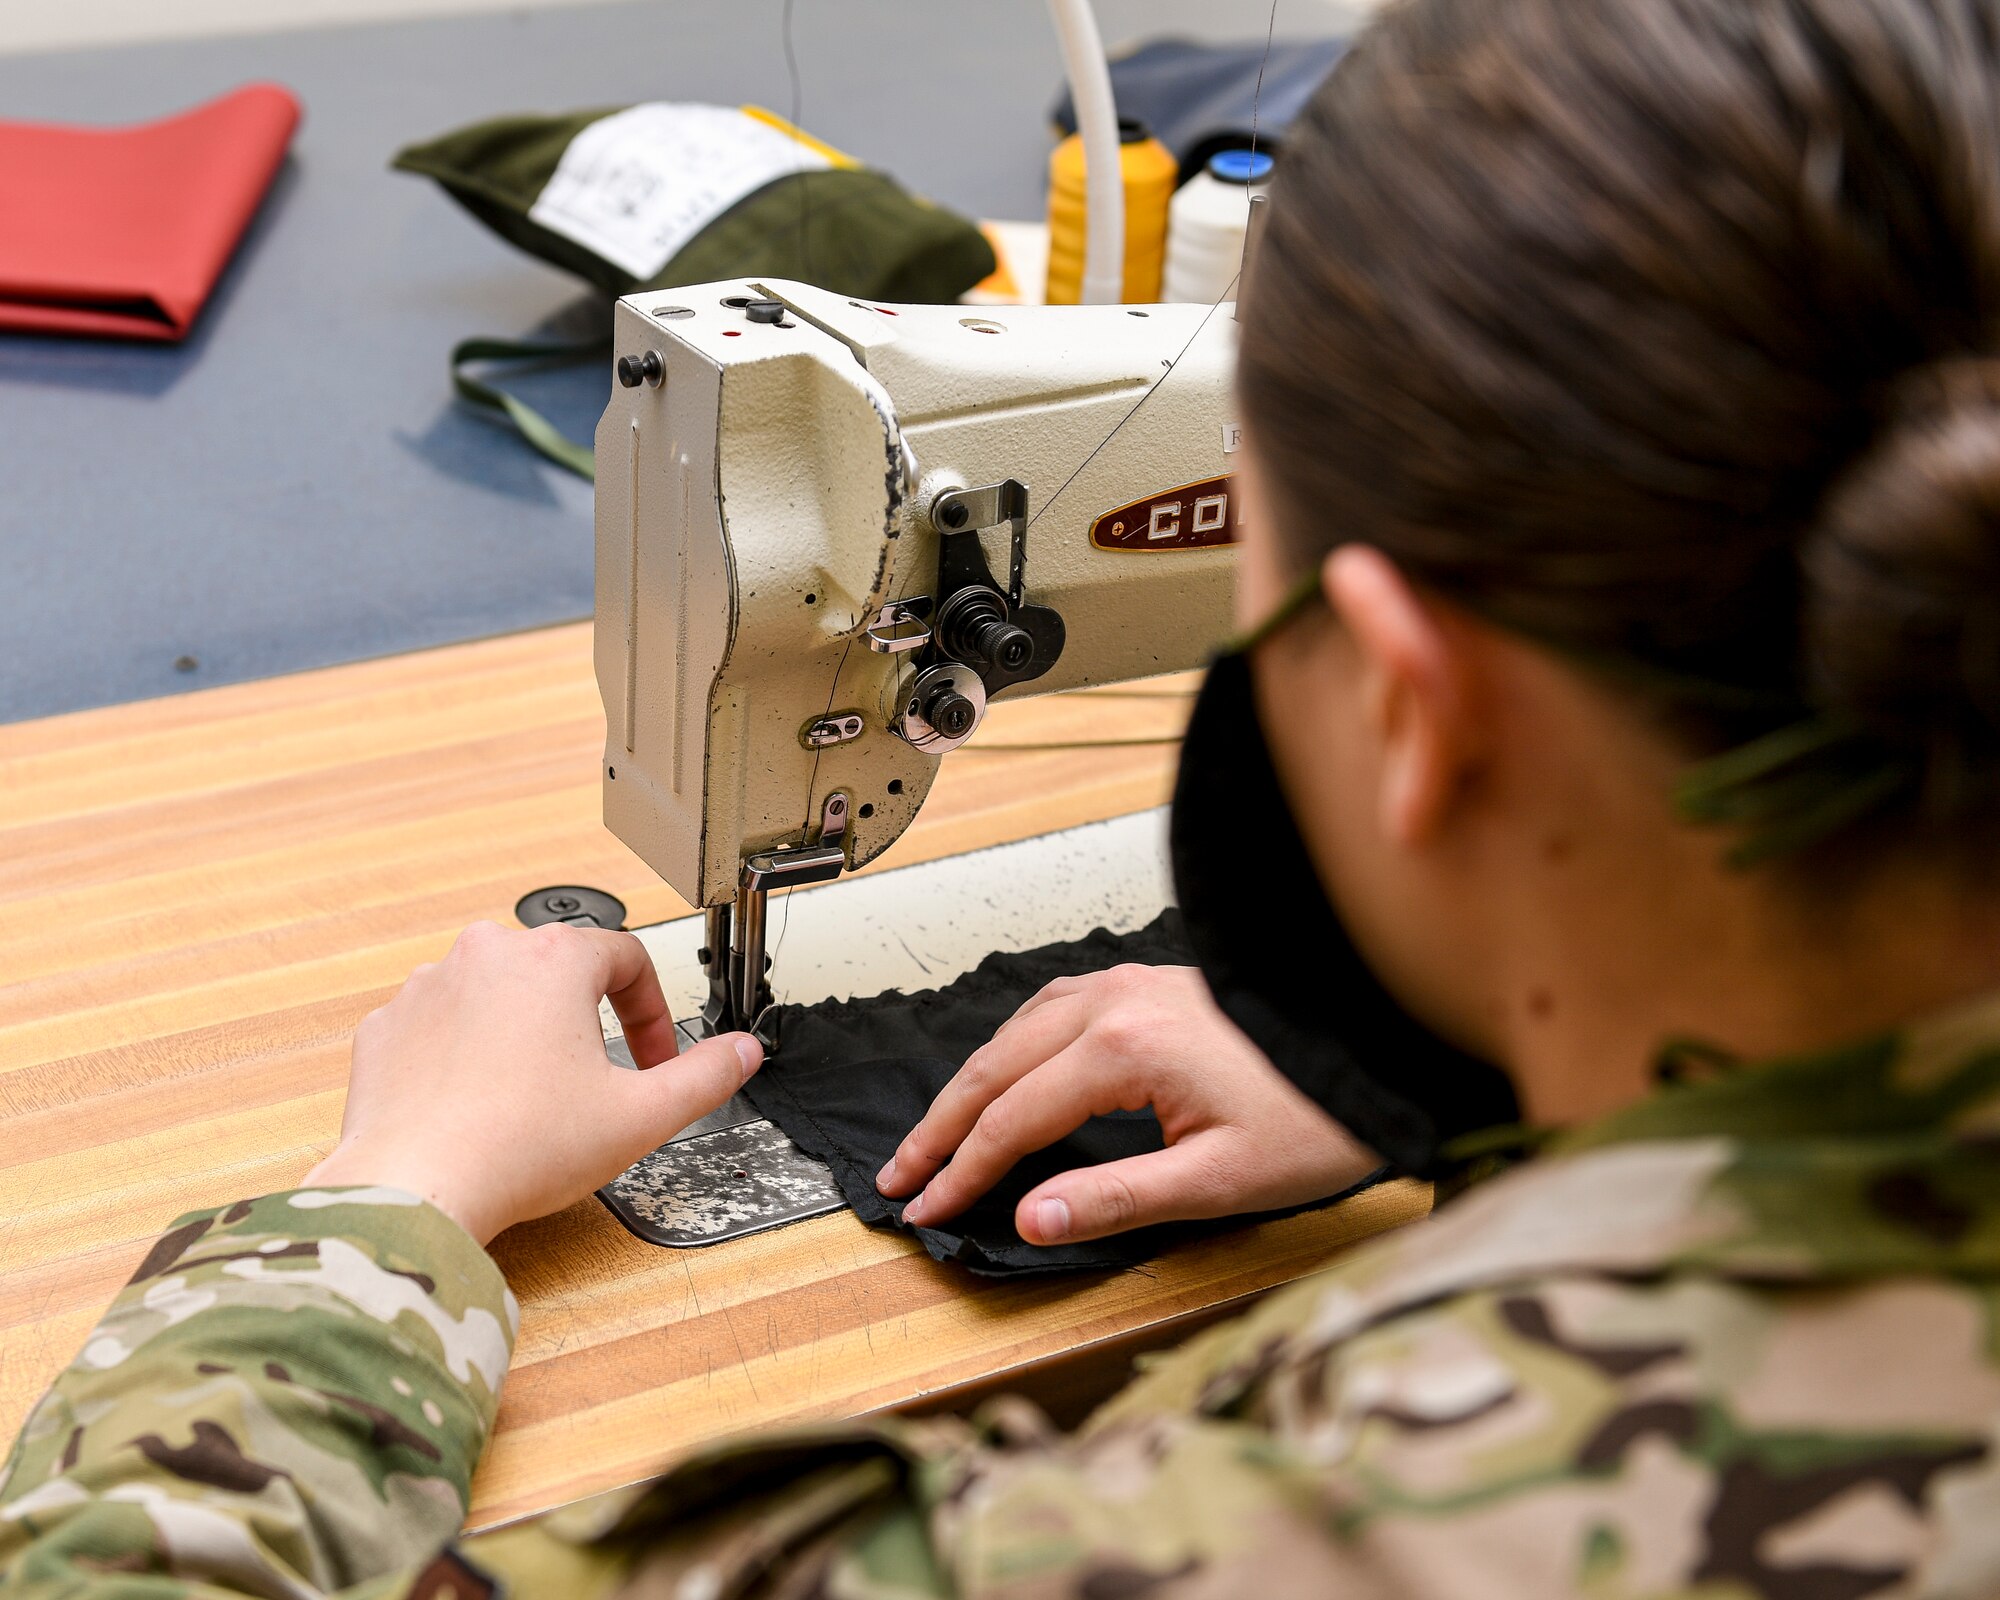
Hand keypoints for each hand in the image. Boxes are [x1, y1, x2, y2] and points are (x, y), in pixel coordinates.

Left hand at [306, 920, 761, 1244]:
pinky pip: (440, 1026)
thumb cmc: (518, 1148)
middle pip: (558, 970)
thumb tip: (741, 1052)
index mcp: (554, 960)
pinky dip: (464, 1056)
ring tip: (533, 1097)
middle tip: (595, 1078)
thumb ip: (705, 1077)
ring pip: (496, 995)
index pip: (627, 957)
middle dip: (586, 1020)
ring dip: (522, 1033)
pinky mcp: (386, 1028)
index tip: (652, 1058)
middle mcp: (486, 956)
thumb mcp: (642, 1115)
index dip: (652, 1011)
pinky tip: (479, 1105)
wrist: (416, 1189)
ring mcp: (427, 987)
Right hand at [876, 964, 1376, 1244]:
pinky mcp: (1147, 984)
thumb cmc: (1314, 1115)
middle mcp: (1114, 1003)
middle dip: (941, 1127)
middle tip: (899, 1176)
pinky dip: (1011, 1046)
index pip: (1011, 1121)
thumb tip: (1033, 1218)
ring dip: (970, 1083)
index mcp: (1122, 1049)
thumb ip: (1117, 1198)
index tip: (926, 1210)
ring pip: (1016, 1031)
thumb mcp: (1219, 1180)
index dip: (962, 1172)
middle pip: (995, 1067)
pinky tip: (1006, 1070)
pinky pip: (1052, 1008)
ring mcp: (1129, 985)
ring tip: (935, 1133)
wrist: (1374, 1046)